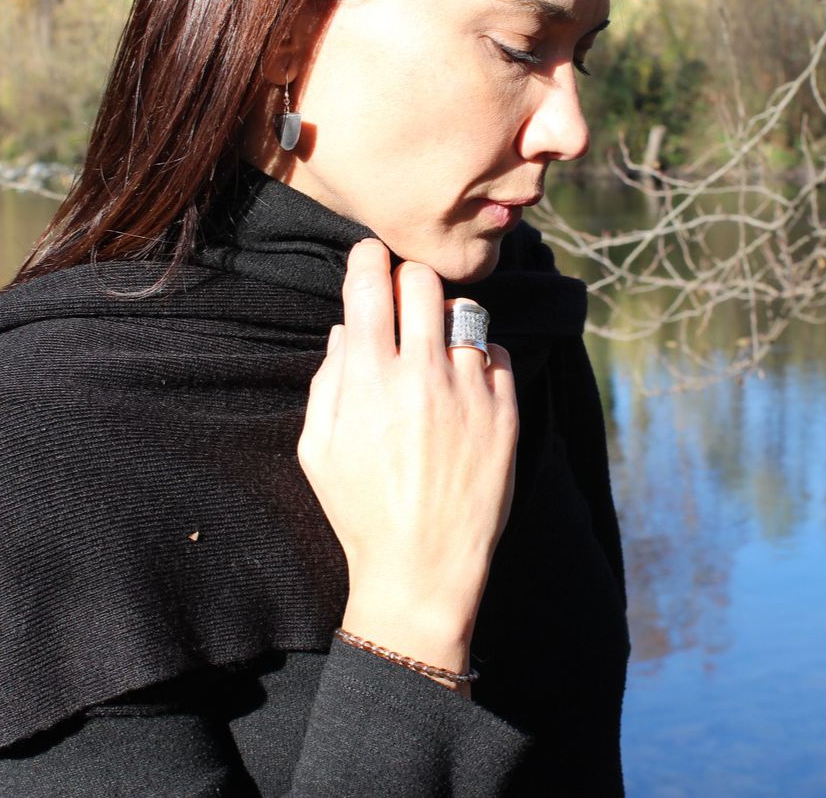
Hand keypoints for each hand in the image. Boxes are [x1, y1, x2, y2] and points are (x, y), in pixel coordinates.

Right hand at [298, 239, 517, 685]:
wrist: (423, 570)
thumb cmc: (361, 513)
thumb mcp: (319, 450)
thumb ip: (328, 381)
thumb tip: (348, 329)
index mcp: (369, 380)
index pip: (370, 285)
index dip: (366, 258)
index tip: (368, 256)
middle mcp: (423, 375)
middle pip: (422, 282)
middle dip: (407, 277)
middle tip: (402, 298)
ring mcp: (470, 392)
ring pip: (466, 312)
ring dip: (445, 318)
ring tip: (436, 346)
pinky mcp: (506, 413)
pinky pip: (497, 353)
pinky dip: (479, 357)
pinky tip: (464, 382)